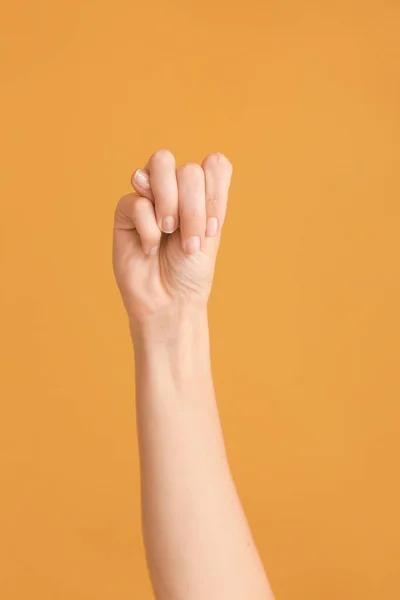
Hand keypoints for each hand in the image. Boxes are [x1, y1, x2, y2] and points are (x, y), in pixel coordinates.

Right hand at [113, 150, 232, 321]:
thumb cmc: (190, 271)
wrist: (168, 300)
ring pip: (160, 164)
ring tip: (169, 231)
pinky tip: (149, 249)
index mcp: (202, 193)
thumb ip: (206, 196)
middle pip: (188, 168)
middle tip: (191, 240)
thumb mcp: (210, 233)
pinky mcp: (125, 211)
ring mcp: (150, 196)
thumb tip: (192, 164)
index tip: (213, 229)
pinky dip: (148, 229)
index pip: (213, 164)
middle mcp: (177, 189)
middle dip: (193, 207)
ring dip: (170, 202)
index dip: (215, 193)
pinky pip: (138, 201)